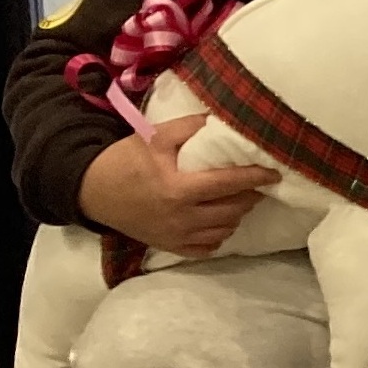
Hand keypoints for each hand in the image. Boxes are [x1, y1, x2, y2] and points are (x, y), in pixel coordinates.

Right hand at [76, 114, 276, 257]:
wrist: (92, 191)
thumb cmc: (125, 160)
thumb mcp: (155, 136)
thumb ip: (191, 127)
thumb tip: (224, 119)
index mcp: (178, 189)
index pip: (229, 184)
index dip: (256, 177)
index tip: (275, 172)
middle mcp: (180, 217)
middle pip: (232, 209)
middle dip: (250, 195)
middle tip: (256, 183)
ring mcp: (175, 235)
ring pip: (224, 230)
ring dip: (237, 214)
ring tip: (240, 198)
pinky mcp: (168, 246)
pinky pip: (206, 248)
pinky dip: (219, 235)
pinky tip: (221, 221)